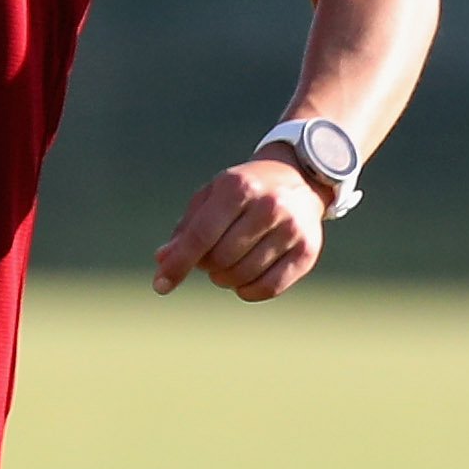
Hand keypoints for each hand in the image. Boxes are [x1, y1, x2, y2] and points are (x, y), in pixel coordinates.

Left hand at [151, 157, 328, 300]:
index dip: (178, 264)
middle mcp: (268, 206)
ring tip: (227, 265)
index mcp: (238, 187)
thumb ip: (186, 228)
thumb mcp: (212, 197)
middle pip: (220, 259)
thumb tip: (162, 260)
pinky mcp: (307, 251)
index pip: (201, 236)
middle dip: (206, 265)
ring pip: (242, 276)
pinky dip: (248, 291)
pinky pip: (268, 288)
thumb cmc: (245, 190)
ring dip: (225, 279)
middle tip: (209, 257)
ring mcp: (291, 229)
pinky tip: (244, 281)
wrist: (300, 178)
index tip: (160, 285)